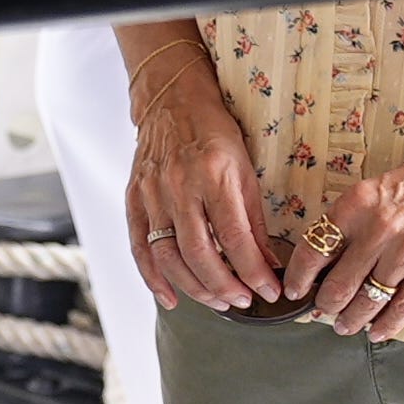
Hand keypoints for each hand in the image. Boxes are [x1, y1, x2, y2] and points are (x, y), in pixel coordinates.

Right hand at [126, 49, 276, 311]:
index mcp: (213, 174)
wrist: (172, 102)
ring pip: (169, 257)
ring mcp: (152, 195)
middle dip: (225, 286)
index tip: (269, 291)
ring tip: (219, 302)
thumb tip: (268, 264)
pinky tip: (171, 298)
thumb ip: (253, 219)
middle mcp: (180, 186)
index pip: (234, 237)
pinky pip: (140, 248)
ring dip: (195, 288)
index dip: (253, 271)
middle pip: (199, 253)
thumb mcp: (245, 169)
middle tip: (244, 302)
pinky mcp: (134, 200)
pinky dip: (154, 279)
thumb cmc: (214, 133)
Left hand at [298, 127, 403, 336]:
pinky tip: (376, 331)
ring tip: (346, 325)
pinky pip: (403, 307)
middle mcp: (380, 226)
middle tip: (323, 312)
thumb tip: (323, 265)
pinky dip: (386, 325)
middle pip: (339, 284)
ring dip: (353, 319)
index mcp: (358, 203)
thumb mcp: (376, 191)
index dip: (299, 278)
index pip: (314, 249)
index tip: (295, 291)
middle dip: (326, 306)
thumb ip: (350, 224)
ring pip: (369, 300)